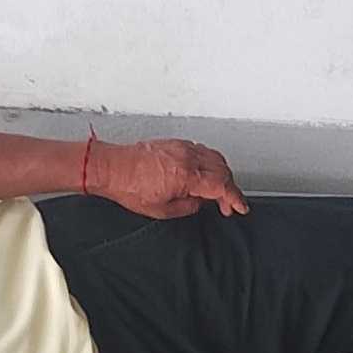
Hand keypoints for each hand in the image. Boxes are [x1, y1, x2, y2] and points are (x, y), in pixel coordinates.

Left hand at [92, 137, 250, 220]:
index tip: (240, 206)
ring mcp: (182, 147)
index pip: (222, 185)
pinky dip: (209, 162)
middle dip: (229, 188)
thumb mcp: (163, 210)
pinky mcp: (175, 143)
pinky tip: (205, 173)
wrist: (112, 168)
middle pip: (223, 170)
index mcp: (187, 176)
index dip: (235, 198)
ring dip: (221, 174)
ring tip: (217, 190)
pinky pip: (202, 150)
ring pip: (214, 158)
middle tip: (227, 204)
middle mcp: (187, 157)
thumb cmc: (130, 187)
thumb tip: (200, 203)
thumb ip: (188, 206)